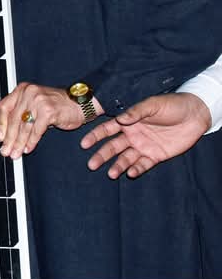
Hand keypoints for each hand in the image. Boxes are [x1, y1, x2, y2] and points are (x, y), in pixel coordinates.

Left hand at [0, 82, 89, 158]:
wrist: (81, 103)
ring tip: (15, 153)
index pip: (4, 107)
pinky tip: (28, 149)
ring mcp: (38, 101)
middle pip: (13, 119)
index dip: (1, 125)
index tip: (0, 138)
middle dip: (9, 138)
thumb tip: (5, 134)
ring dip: (19, 143)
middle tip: (5, 151)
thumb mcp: (35, 104)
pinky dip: (31, 142)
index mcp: (22, 90)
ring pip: (24, 126)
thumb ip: (21, 113)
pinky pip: (36, 130)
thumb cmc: (58, 105)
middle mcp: (29, 93)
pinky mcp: (48, 111)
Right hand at [81, 92, 210, 178]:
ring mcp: (144, 146)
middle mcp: (133, 136)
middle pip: (113, 147)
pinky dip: (136, 169)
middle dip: (102, 156)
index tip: (84, 144)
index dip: (95, 137)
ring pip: (126, 158)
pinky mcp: (156, 155)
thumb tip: (119, 120)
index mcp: (128, 122)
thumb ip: (136, 112)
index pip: (107, 130)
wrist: (194, 114)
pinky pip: (144, 164)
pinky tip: (130, 173)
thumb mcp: (152, 105)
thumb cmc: (172, 105)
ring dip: (118, 166)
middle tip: (91, 165)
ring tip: (111, 174)